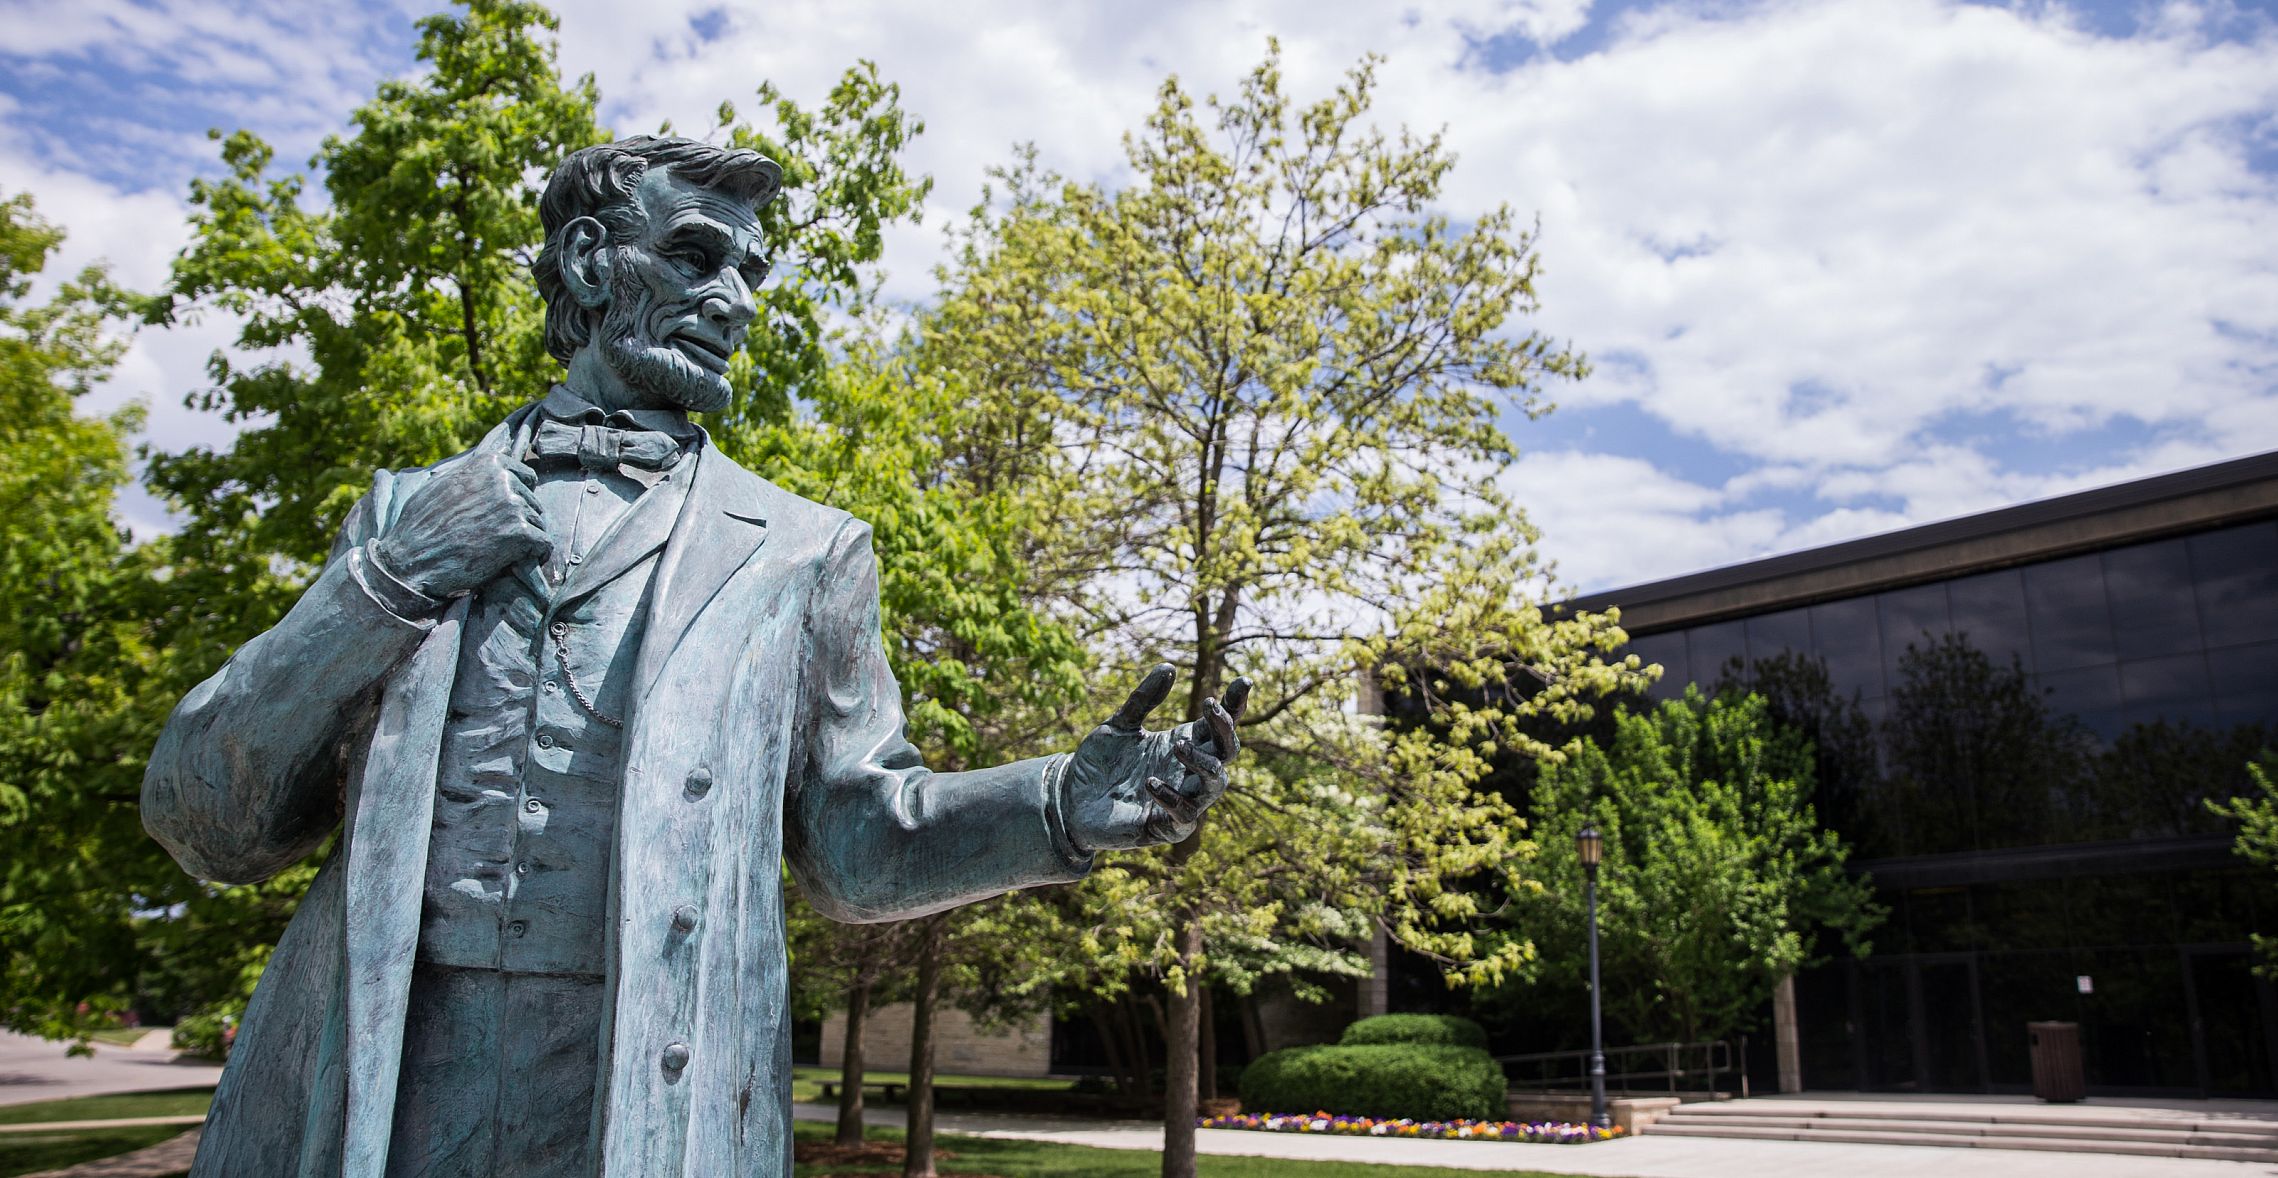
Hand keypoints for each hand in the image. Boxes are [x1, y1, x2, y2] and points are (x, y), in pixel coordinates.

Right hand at [370, 453, 551, 598]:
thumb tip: (503, 452)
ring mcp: (514, 505)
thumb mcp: (445, 483)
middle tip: (494, 538)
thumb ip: (475, 471)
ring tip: (497, 550)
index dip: (520, 499)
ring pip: (538, 524)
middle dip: (520, 521)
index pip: (527, 478)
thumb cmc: (422, 523)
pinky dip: (535, 556)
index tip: (506, 515)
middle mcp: (505, 480)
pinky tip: (517, 563)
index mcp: (489, 463)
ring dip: (525, 540)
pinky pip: (544, 545)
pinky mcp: (520, 533)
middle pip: (533, 503)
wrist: (411, 559)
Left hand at [1062, 664, 1249, 852]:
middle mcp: (1187, 772)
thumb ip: (1143, 699)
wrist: (1069, 800)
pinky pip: (1186, 817)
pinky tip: (1150, 783)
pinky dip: (1173, 799)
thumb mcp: (1118, 725)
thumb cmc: (1098, 764)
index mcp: (1182, 744)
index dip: (1235, 705)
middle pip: (1226, 751)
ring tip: (1177, 745)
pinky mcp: (1164, 827)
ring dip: (1203, 762)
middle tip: (1208, 707)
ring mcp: (1180, 800)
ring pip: (1216, 784)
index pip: (1218, 726)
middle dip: (1224, 728)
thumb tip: (1169, 667)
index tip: (1243, 681)